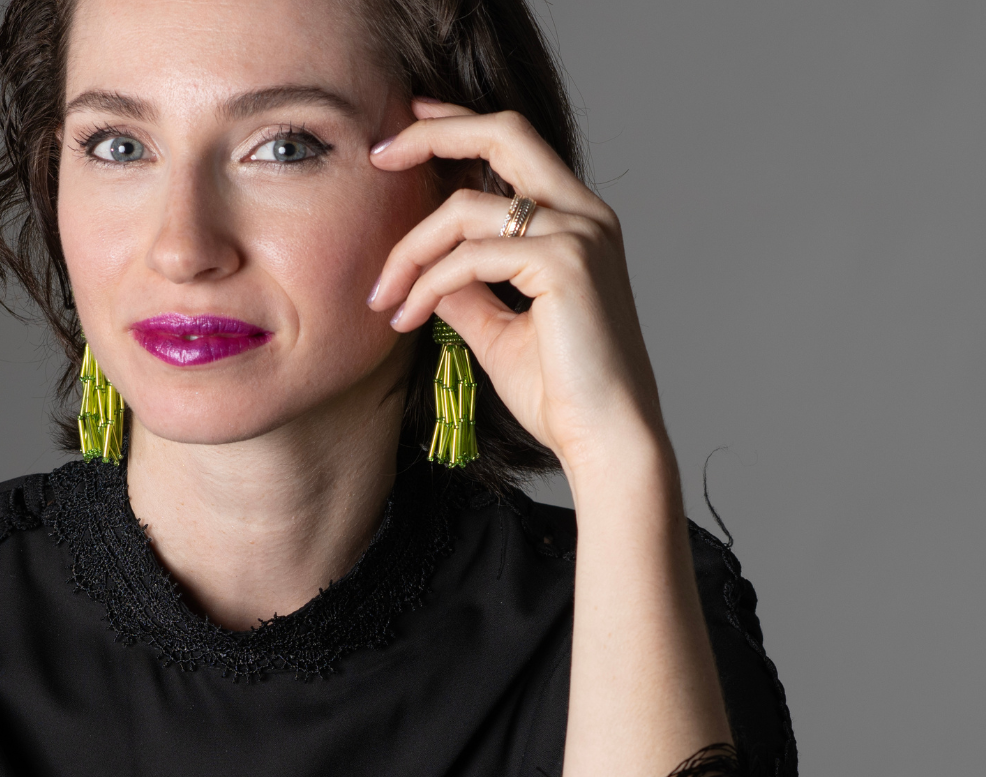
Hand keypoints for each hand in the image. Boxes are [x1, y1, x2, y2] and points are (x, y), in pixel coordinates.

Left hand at [367, 99, 668, 473]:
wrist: (607, 442)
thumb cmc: (563, 395)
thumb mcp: (499, 330)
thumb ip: (466, 288)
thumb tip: (425, 268)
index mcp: (578, 223)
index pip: (515, 144)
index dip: (458, 125)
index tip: (406, 128)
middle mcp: (585, 216)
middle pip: (503, 132)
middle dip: (433, 134)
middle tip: (378, 154)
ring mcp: (579, 236)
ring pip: (466, 209)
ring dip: (410, 251)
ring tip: (383, 297)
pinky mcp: (565, 265)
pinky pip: (469, 257)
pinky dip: (427, 283)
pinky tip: (407, 316)